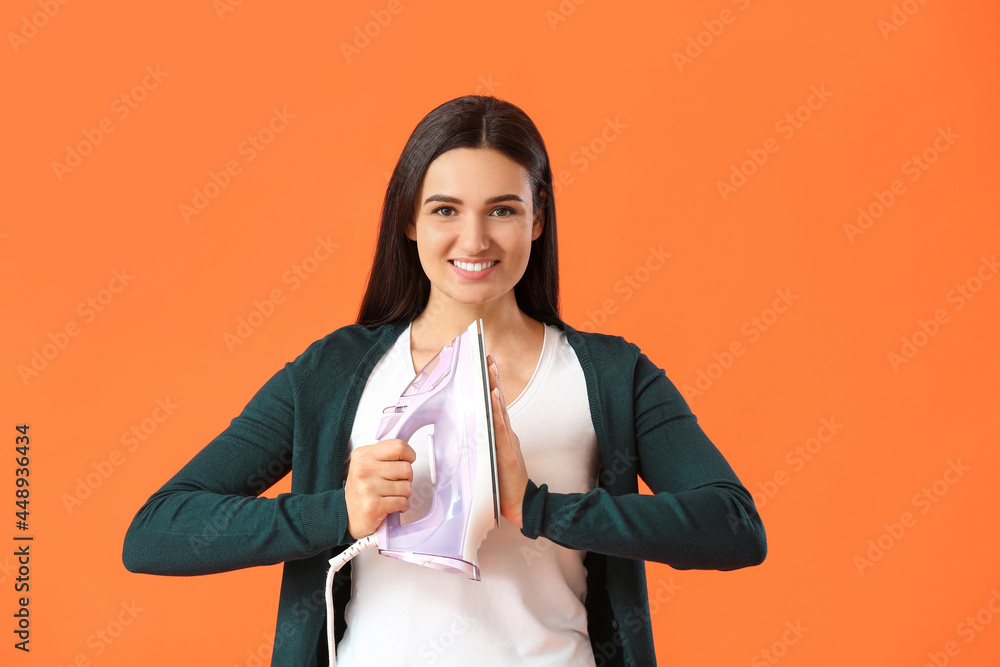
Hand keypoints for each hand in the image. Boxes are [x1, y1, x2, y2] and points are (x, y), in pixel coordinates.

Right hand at [344, 439, 414, 538]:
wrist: (345, 515)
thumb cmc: (362, 490)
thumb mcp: (368, 465)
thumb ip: (386, 456)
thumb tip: (410, 455)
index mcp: (363, 455)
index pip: (399, 446)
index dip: (409, 455)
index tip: (406, 462)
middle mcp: (363, 469)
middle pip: (406, 468)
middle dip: (407, 479)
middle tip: (395, 484)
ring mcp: (367, 487)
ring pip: (407, 487)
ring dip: (404, 494)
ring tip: (391, 496)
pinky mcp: (373, 505)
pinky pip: (403, 502)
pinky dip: (402, 506)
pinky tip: (392, 507)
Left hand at [488, 354, 528, 528]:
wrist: (521, 502)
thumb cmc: (506, 482)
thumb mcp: (495, 456)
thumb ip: (490, 441)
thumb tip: (480, 429)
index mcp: (501, 434)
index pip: (495, 404)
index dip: (490, 384)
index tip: (486, 365)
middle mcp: (505, 433)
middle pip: (497, 400)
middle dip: (492, 378)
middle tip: (486, 356)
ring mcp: (507, 440)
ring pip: (498, 409)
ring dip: (494, 387)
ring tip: (489, 367)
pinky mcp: (506, 449)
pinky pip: (500, 425)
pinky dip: (496, 410)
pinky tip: (493, 396)